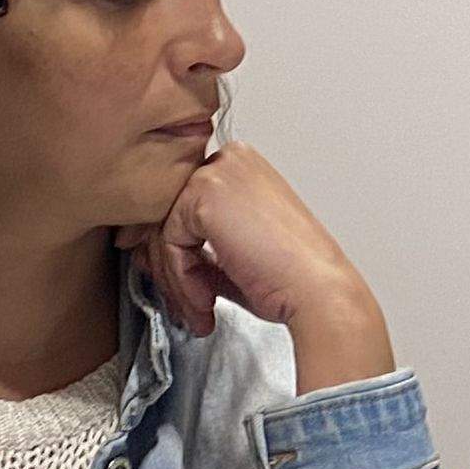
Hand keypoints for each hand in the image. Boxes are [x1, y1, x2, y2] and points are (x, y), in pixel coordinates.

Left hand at [118, 141, 390, 385]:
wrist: (316, 290)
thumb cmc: (293, 277)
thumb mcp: (238, 251)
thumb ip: (199, 243)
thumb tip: (153, 254)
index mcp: (244, 166)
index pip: (187, 201)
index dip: (176, 247)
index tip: (176, 279)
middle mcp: (231, 159)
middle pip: (170, 212)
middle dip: (169, 263)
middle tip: (185, 301)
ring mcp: (216, 173)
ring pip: (165, 229)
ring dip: (177, 279)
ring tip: (200, 309)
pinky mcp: (203, 196)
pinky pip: (169, 241)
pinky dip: (182, 278)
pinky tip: (206, 299)